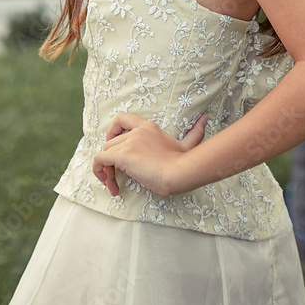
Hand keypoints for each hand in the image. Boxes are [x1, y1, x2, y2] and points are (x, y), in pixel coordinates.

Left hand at [92, 112, 208, 196]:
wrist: (180, 171)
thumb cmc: (184, 162)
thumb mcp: (189, 144)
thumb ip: (195, 131)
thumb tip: (206, 118)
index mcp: (148, 127)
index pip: (121, 118)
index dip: (112, 131)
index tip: (114, 146)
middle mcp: (135, 132)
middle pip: (110, 141)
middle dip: (110, 159)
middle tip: (116, 176)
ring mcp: (128, 143)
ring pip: (105, 152)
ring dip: (106, 170)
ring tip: (113, 186)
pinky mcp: (122, 155)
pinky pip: (100, 160)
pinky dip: (98, 171)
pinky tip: (109, 184)